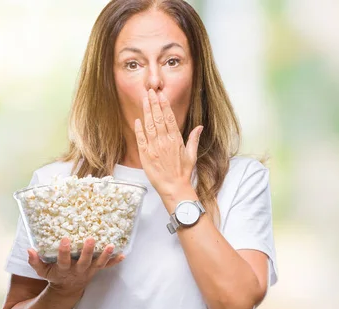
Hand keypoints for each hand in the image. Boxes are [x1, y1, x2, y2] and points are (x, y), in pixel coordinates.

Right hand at [27, 237, 124, 295]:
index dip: (64, 251)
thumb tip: (29, 249)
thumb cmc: (55, 275)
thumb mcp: (42, 271)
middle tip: (91, 239)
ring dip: (105, 255)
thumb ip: (35, 261)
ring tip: (111, 246)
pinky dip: (115, 262)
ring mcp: (89, 270)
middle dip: (88, 251)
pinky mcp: (96, 270)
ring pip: (98, 264)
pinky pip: (107, 267)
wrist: (67, 288)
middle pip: (84, 262)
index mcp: (64, 269)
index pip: (63, 260)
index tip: (64, 239)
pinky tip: (123, 255)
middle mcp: (78, 270)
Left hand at [134, 89, 201, 210]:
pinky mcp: (146, 155)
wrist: (174, 187)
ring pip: (149, 125)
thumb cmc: (183, 172)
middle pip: (158, 118)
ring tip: (144, 99)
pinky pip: (141, 139)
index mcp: (176, 140)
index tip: (161, 95)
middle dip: (154, 103)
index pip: (169, 118)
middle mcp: (165, 141)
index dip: (164, 105)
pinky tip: (138, 119)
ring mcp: (154, 147)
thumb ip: (194, 138)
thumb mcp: (191, 155)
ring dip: (146, 111)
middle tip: (150, 91)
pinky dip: (139, 129)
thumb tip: (200, 126)